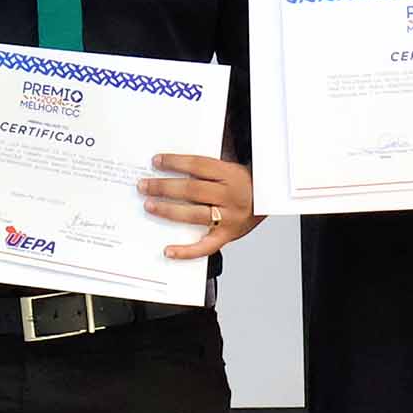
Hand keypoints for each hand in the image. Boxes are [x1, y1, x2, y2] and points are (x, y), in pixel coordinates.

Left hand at [141, 154, 258, 260]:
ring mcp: (229, 218)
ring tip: (149, 206)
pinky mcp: (227, 236)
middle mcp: (231, 197)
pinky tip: (169, 250)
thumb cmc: (244, 185)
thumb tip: (171, 166)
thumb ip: (206, 170)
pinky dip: (186, 251)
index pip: (198, 165)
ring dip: (169, 211)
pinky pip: (205, 247)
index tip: (156, 161)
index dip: (175, 162)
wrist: (268, 203)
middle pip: (192, 191)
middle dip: (164, 187)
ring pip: (194, 215)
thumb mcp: (231, 169)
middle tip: (144, 186)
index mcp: (232, 175)